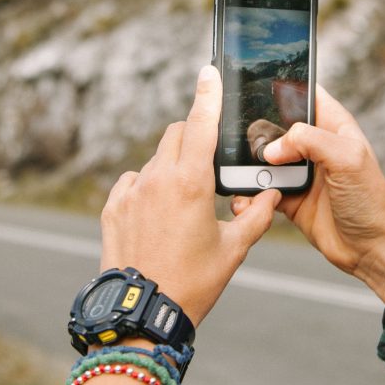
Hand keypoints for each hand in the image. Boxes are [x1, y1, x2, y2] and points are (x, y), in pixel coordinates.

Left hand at [99, 65, 280, 326]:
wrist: (143, 313)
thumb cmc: (194, 282)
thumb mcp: (234, 250)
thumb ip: (258, 216)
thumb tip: (272, 197)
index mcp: (192, 183)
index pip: (202, 124)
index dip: (208, 94)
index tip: (209, 71)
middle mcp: (157, 178)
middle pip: (176, 133)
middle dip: (194, 137)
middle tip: (208, 164)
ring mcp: (131, 191)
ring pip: (156, 159)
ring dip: (172, 167)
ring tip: (184, 206)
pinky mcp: (113, 207)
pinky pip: (133, 182)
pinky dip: (148, 187)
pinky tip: (157, 216)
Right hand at [234, 86, 384, 301]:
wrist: (371, 248)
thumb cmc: (372, 201)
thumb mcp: (347, 158)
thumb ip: (310, 140)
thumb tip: (273, 146)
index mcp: (333, 126)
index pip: (304, 94)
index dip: (283, 89)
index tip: (256, 88)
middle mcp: (315, 146)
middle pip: (275, 126)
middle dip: (257, 133)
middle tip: (244, 142)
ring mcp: (301, 172)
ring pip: (264, 159)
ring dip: (249, 166)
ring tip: (242, 173)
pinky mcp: (290, 197)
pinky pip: (262, 188)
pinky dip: (251, 193)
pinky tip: (247, 198)